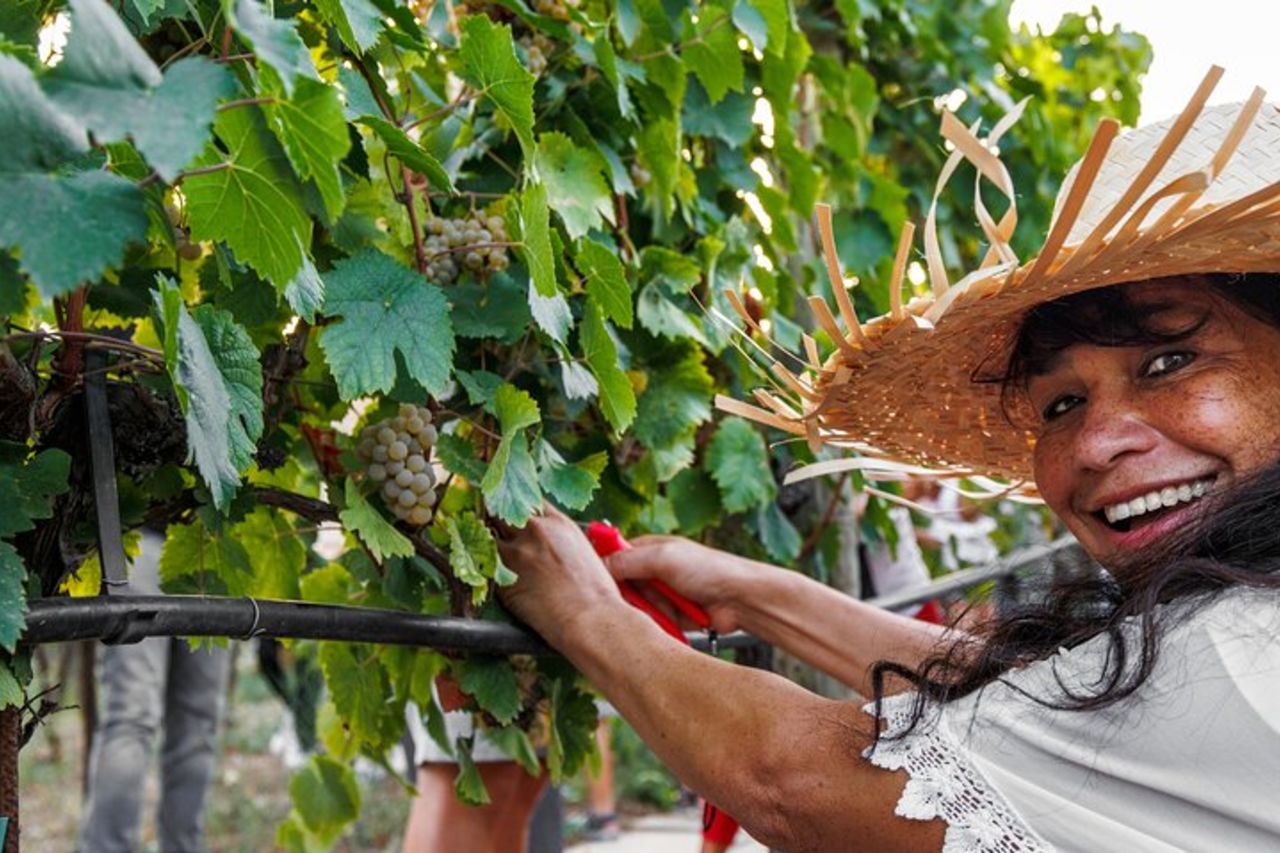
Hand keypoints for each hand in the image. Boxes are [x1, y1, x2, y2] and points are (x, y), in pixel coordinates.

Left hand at [494, 505, 623, 647]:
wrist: (589, 619)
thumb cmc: (596, 594)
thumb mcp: (583, 551)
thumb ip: (560, 539)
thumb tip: (547, 543)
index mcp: (558, 523)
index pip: (527, 501)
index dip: (517, 508)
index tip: (512, 514)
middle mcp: (534, 532)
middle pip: (502, 513)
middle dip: (496, 520)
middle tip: (495, 531)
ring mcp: (515, 554)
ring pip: (487, 538)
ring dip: (488, 544)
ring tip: (490, 554)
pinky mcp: (502, 579)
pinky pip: (486, 567)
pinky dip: (486, 569)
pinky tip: (492, 576)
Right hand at [603, 535, 748, 633]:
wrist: (739, 599)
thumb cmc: (708, 569)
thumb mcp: (663, 558)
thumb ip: (628, 560)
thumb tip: (599, 565)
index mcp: (648, 549)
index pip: (613, 556)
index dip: (603, 568)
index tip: (596, 581)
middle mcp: (651, 571)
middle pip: (621, 586)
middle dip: (627, 596)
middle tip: (632, 599)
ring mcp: (660, 594)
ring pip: (634, 607)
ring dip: (647, 610)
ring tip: (663, 607)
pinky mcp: (669, 616)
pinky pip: (651, 622)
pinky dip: (658, 622)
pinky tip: (668, 621)